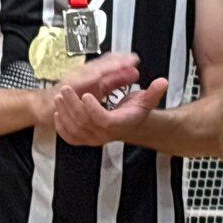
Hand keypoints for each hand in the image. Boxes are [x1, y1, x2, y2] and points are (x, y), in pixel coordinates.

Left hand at [51, 53, 167, 145]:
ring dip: (65, 112)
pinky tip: (59, 113)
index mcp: (118, 123)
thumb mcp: (146, 101)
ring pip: (75, 129)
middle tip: (66, 89)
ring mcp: (94, 139)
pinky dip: (62, 126)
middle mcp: (105, 134)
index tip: (87, 95)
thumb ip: (154, 92)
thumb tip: (163, 82)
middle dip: (73, 105)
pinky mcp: (85, 140)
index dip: (93, 109)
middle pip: (85, 122)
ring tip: (60, 96)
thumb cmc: (135, 112)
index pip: (103, 119)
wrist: (130, 126)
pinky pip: (70, 137)